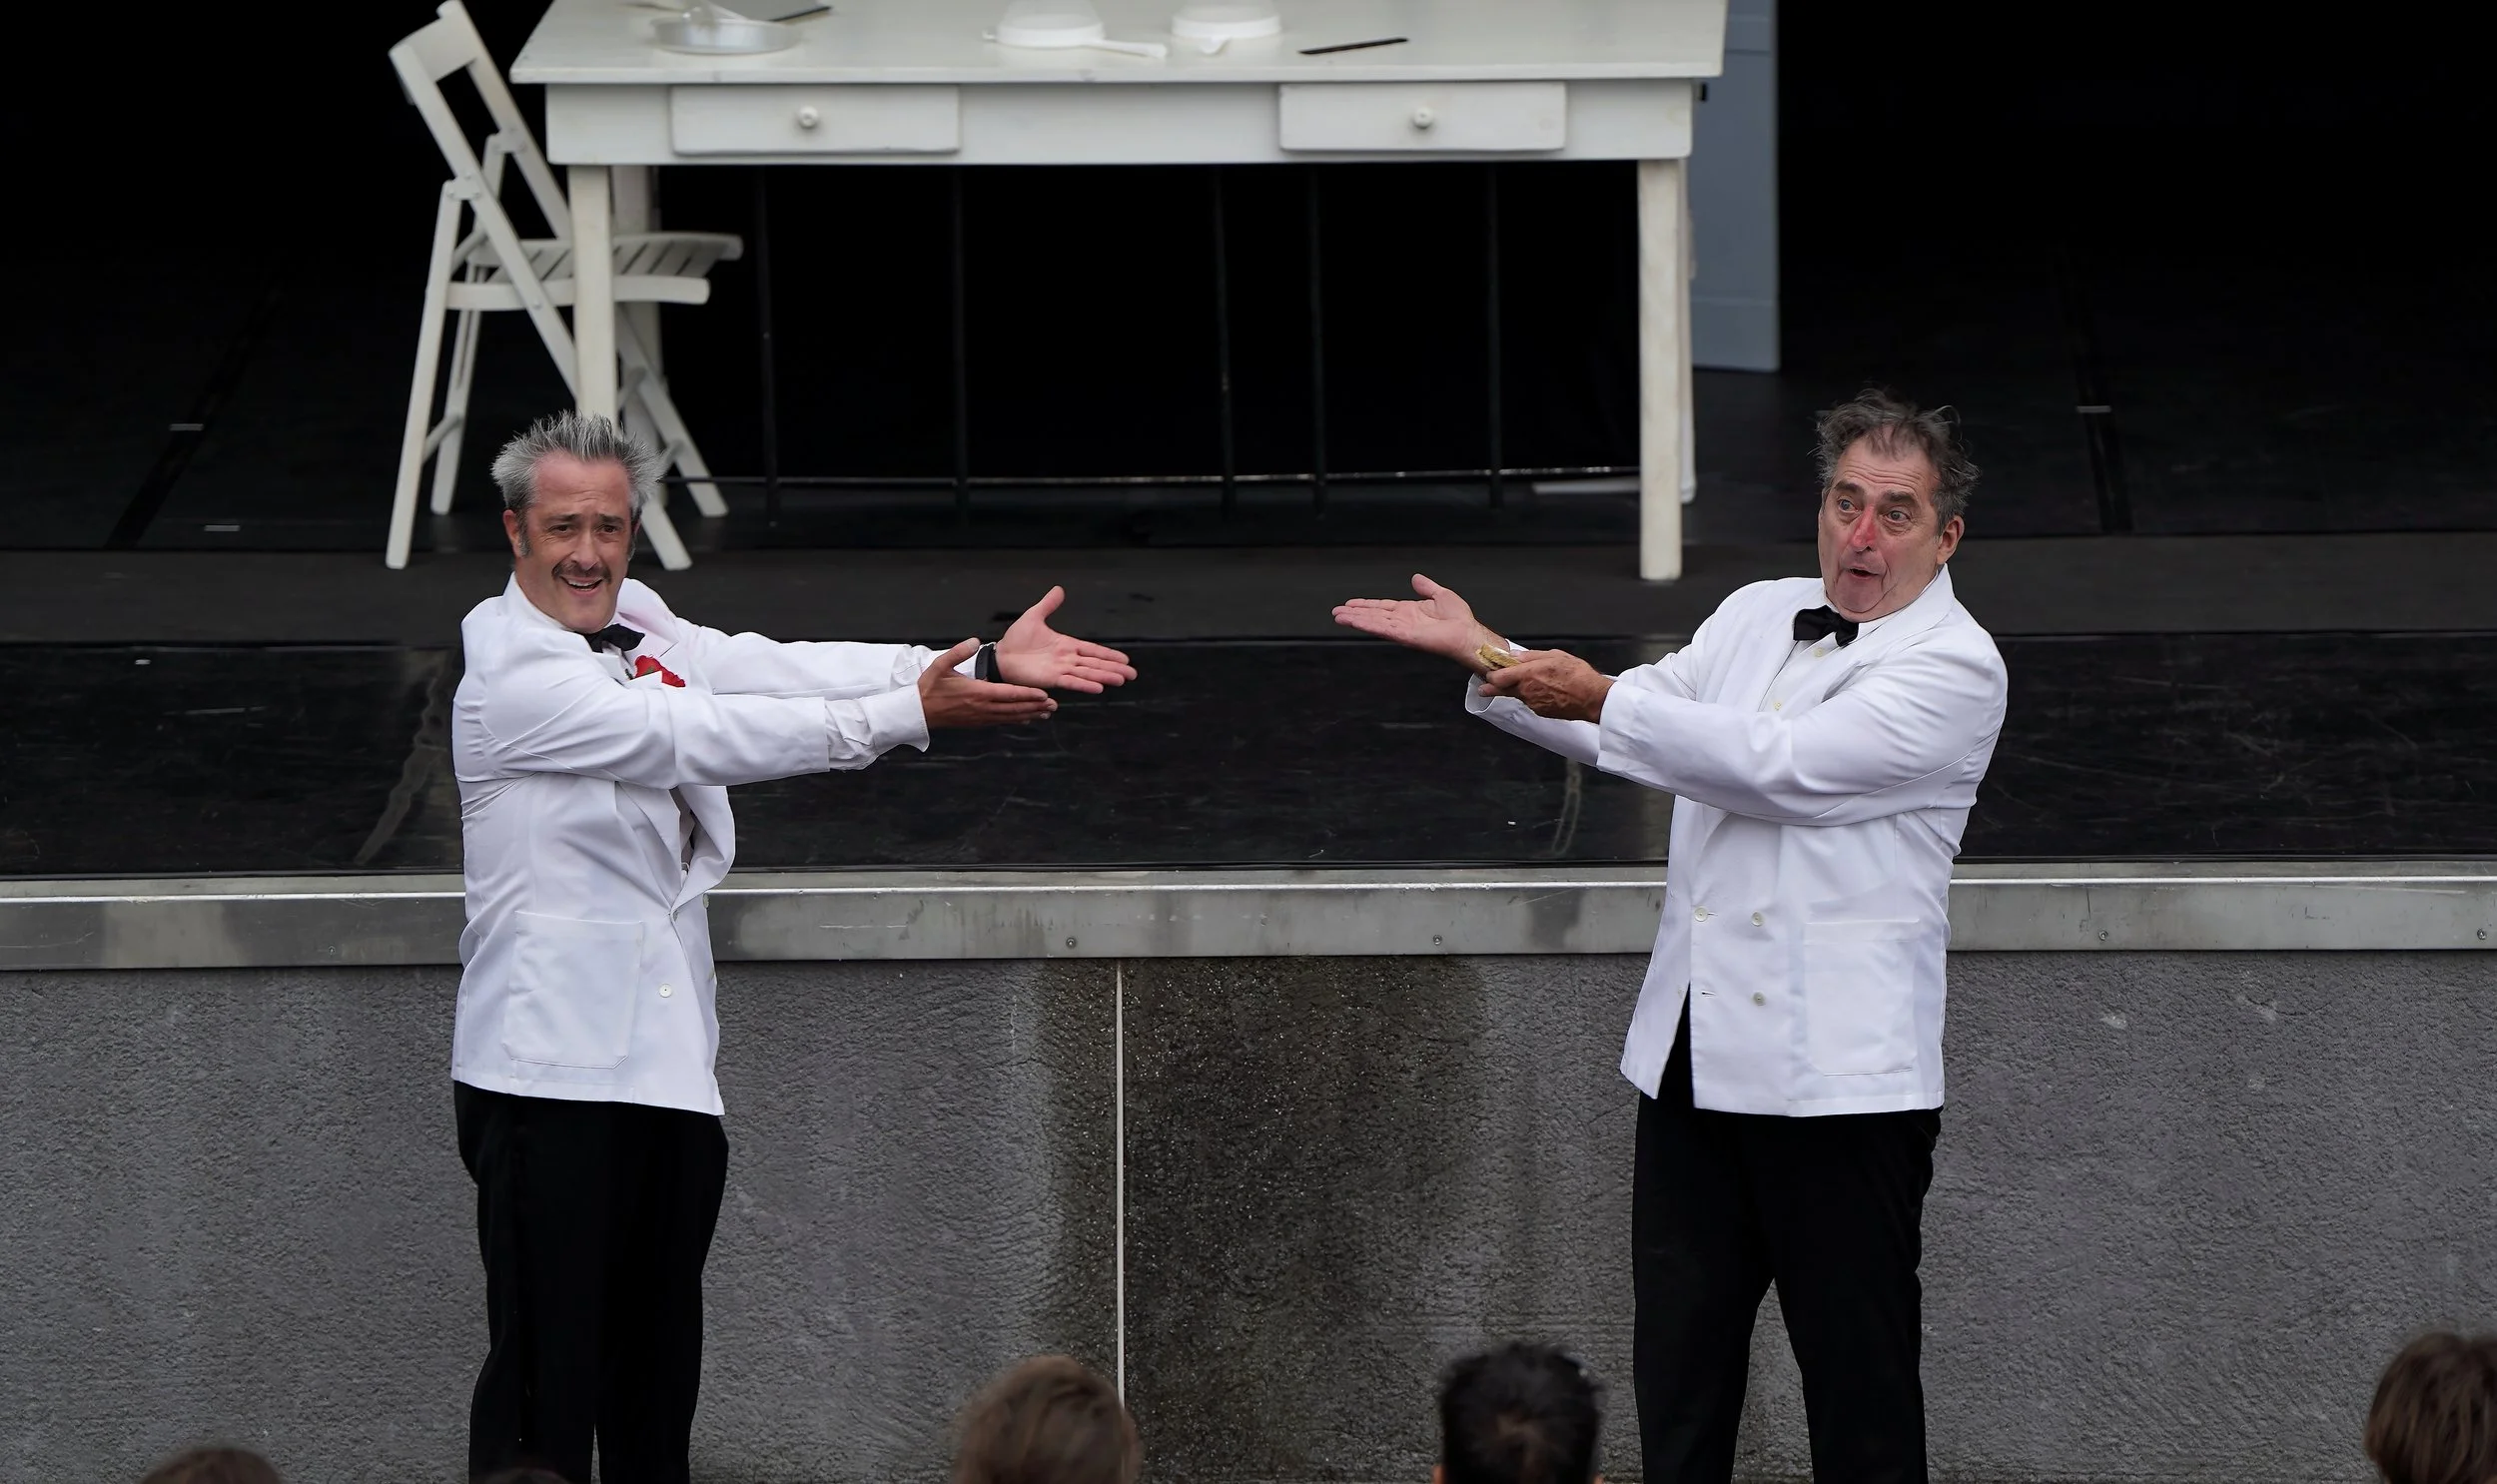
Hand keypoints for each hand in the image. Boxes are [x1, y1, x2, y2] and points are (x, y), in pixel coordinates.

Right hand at [920, 638, 1057, 728]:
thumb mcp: (940, 665)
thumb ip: (958, 652)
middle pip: (1014, 708)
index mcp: (977, 692)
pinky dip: (1016, 720)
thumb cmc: (929, 687)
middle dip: (1035, 706)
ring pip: (1010, 717)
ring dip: (1029, 715)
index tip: (1044, 694)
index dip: (1028, 695)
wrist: (918, 711)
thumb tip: (974, 641)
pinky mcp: (977, 722)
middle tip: (1054, 705)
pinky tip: (1026, 719)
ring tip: (1046, 713)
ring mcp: (980, 717)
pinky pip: (1001, 722)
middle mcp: (982, 707)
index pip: (1008, 694)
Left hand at [995, 586, 1137, 693]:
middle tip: (1132, 674)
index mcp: (1066, 646)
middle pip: (1095, 663)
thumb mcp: (1034, 617)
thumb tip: (1059, 589)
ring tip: (1121, 680)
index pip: (1092, 650)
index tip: (1125, 659)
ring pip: (1087, 673)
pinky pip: (1071, 682)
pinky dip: (1085, 684)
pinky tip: (1098, 688)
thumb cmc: (1016, 640)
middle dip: (1114, 668)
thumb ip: (1048, 605)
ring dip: (1104, 676)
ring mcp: (1060, 670)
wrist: (1000, 656)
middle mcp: (1067, 659)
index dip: (1109, 655)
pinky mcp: (1051, 678)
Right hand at [1332, 573, 1501, 668]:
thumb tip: (1416, 578)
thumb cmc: (1459, 619)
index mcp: (1409, 611)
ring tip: (1339, 617)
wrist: (1466, 632)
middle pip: (1373, 615)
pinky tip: (1356, 622)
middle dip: (1355, 614)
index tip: (1351, 604)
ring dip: (1356, 620)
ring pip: (1374, 622)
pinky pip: (1383, 629)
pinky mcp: (1405, 636)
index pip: (1382, 607)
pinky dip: (1368, 625)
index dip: (1366, 605)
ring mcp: (1402, 629)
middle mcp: (1403, 620)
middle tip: (1337, 613)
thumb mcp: (1441, 594)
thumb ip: (1426, 587)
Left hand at [1480, 649, 1613, 722]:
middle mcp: (1526, 691)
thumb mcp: (1555, 656)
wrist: (1592, 698)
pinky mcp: (1541, 712)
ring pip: (1518, 696)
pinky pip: (1531, 702)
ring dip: (1518, 690)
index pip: (1499, 677)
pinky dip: (1532, 697)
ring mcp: (1533, 703)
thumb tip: (1514, 656)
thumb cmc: (1577, 675)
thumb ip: (1531, 655)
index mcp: (1527, 674)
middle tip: (1484, 689)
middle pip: (1502, 690)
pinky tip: (1544, 691)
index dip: (1491, 675)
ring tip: (1529, 684)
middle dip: (1492, 688)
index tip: (1489, 673)